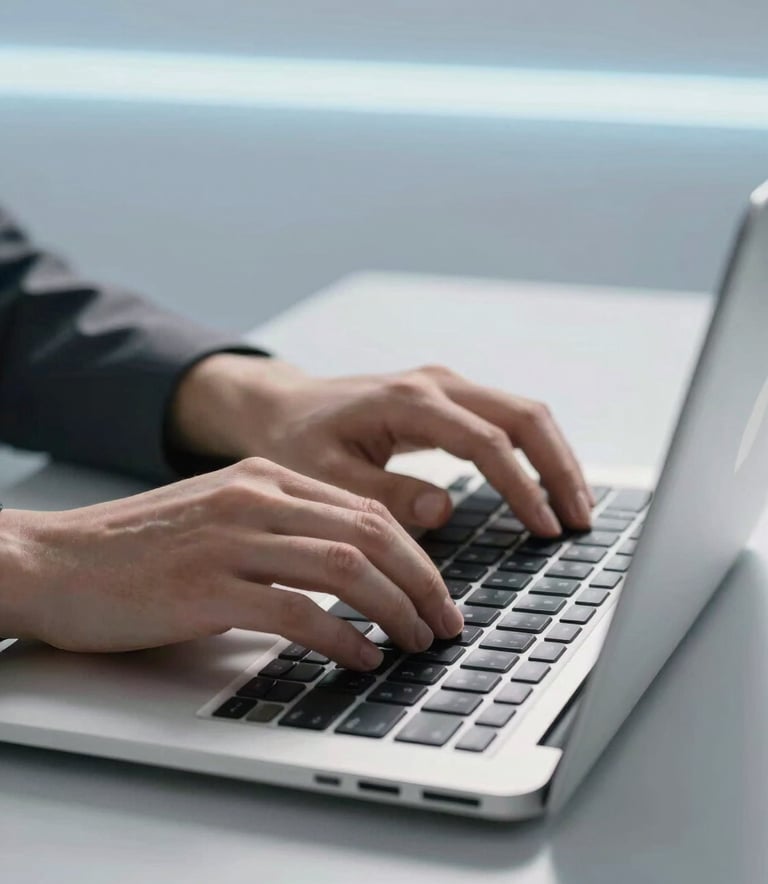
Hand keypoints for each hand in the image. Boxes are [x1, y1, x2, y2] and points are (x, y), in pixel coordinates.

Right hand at [0, 458, 461, 665]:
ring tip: (414, 643)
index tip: (436, 592)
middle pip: (370, 533)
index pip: (366, 510)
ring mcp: (230, 541)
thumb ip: (282, 526)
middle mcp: (255, 499)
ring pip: (345, 567)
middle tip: (443, 623)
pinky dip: (341, 637)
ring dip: (394, 610)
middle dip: (421, 583)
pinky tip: (359, 657)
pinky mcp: (205, 588)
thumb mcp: (220, 513)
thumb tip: (353, 565)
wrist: (55, 559)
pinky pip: (297, 611)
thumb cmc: (139, 546)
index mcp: (264, 478)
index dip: (415, 555)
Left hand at [171, 357, 592, 535]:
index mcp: (409, 400)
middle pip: (524, 416)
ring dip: (555, 458)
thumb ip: (384, 493)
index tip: (545, 528)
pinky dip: (534, 451)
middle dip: (559, 468)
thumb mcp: (325, 476)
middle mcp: (437, 383)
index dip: (522, 487)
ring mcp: (446, 385)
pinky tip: (545, 486)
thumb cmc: (299, 442)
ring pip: (524, 413)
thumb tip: (444, 510)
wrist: (285, 407)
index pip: (486, 442)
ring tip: (577, 508)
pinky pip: (507, 419)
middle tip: (581, 520)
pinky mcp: (448, 397)